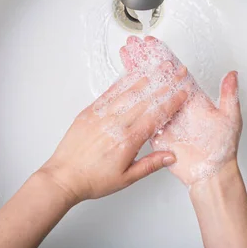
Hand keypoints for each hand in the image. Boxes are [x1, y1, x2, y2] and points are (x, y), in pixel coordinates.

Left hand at [39, 59, 189, 202]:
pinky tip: (131, 75)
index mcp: (127, 140)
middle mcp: (115, 124)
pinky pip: (109, 94)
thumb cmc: (92, 180)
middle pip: (145, 99)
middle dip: (164, 84)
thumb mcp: (126, 178)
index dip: (171, 102)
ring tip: (159, 67)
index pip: (155, 116)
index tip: (183, 91)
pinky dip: (122, 83)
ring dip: (146, 78)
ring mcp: (101, 115)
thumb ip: (150, 165)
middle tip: (178, 71)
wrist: (63, 177)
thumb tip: (171, 156)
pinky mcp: (89, 112)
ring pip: (128, 92)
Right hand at [120, 36, 241, 185]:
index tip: (152, 43)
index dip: (162, 56)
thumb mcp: (230, 119)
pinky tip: (123, 84)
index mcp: (192, 98)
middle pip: (157, 76)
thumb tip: (233, 74)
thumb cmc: (222, 149)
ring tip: (125, 55)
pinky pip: (142, 112)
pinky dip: (132, 98)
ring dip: (135, 72)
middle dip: (144, 59)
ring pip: (147, 90)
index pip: (174, 71)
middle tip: (133, 44)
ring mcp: (164, 116)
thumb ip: (228, 96)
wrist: (211, 174)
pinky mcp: (155, 131)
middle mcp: (176, 104)